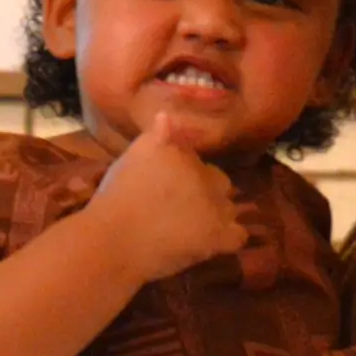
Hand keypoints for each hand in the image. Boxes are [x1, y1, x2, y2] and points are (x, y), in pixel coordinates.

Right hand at [81, 113, 250, 285]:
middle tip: (179, 203)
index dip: (183, 169)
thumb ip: (153, 135)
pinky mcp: (218, 236)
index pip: (195, 157)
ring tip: (192, 224)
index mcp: (184, 153)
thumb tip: (166, 116)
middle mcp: (206, 176)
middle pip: (217, 179)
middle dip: (203, 188)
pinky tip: (212, 240)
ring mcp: (216, 207)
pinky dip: (228, 236)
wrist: (117, 238)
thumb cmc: (117, 197)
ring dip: (215, 211)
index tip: (167, 181)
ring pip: (228, 206)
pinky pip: (238, 235)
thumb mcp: (132, 156)